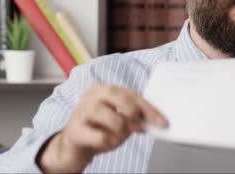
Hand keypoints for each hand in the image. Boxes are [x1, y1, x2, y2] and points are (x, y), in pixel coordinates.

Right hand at [37, 84, 167, 172]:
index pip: (132, 94)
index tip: (162, 122)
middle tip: (138, 129)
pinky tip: (102, 143)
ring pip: (113, 119)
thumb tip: (154, 120)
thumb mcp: (119, 119)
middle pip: (122, 98)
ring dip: (121, 132)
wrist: (72, 146)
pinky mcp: (75, 130)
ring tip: (115, 137)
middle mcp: (92, 95)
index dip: (149, 108)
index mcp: (104, 89)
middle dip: (135, 115)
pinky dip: (108, 143)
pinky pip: (102, 137)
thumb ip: (134, 116)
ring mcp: (81, 111)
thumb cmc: (98, 129)